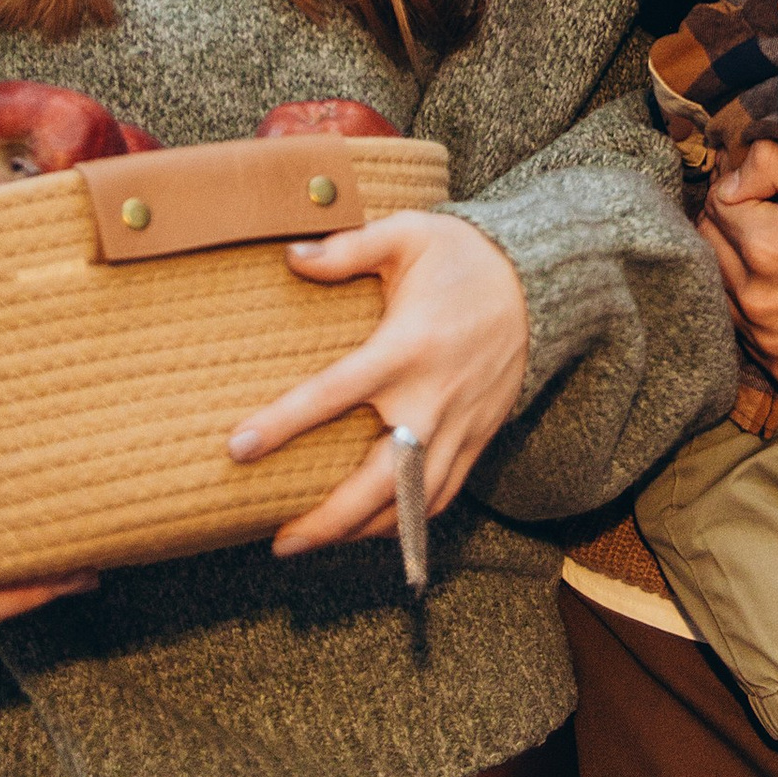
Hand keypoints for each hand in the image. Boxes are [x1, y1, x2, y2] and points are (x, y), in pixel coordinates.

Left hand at [230, 208, 529, 558]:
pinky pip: (441, 496)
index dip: (284, 424)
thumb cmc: (464, 257)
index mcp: (407, 347)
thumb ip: (349, 247)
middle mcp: (433, 397)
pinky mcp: (477, 438)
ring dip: (360, 531)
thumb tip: (291, 256)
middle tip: (279, 540)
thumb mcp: (408, 234)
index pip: (334, 394)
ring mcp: (459, 425)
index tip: (239, 448)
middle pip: (379, 479)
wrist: (539, 283)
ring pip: (409, 501)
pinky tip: (367, 528)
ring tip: (311, 542)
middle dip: (329, 519)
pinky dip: (404, 523)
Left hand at [703, 141, 777, 387]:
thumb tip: (725, 178)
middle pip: (709, 249)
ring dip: (737, 271)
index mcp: (766, 248)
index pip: (715, 205)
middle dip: (731, 228)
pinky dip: (757, 314)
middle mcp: (760, 302)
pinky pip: (746, 335)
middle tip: (769, 219)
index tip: (765, 192)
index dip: (738, 190)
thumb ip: (767, 165)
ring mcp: (772, 344)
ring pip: (720, 293)